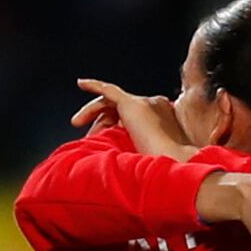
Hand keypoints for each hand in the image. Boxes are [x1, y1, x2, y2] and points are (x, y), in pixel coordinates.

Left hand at [72, 79, 194, 160]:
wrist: (174, 162)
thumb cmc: (166, 166)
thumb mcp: (151, 157)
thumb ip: (138, 149)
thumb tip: (120, 157)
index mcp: (164, 116)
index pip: (132, 115)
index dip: (113, 127)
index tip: (102, 141)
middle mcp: (155, 104)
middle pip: (120, 109)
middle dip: (101, 121)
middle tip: (90, 137)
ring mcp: (145, 102)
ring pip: (112, 101)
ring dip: (92, 110)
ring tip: (77, 122)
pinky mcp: (132, 103)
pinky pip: (109, 90)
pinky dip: (95, 85)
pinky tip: (82, 83)